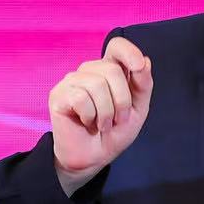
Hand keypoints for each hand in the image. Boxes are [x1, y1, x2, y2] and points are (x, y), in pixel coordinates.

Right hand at [47, 36, 153, 189]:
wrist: (94, 157)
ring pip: (96, 83)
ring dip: (106, 112)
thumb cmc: (114, 131)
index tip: (139, 66)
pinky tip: (87, 123)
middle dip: (122, 100)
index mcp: (110, 70)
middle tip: (118, 119)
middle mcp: (90, 71)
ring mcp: (72, 81)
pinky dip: (90, 116)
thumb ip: (143, 85)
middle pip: (112, 69)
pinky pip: (80, 97)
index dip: (129, 51)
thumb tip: (145, 60)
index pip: (117, 46)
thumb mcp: (138, 109)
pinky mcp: (58, 95)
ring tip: (103, 124)